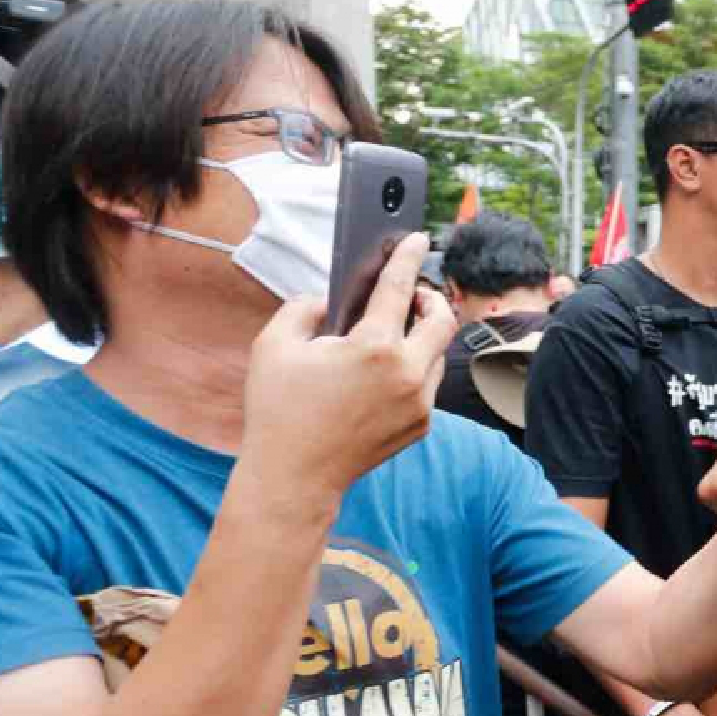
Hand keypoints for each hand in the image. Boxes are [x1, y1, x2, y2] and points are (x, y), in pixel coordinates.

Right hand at [242, 233, 456, 498]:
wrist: (294, 477)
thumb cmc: (278, 410)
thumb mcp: (273, 345)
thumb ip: (302, 308)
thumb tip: (328, 303)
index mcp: (374, 347)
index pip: (400, 288)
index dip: (409, 257)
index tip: (418, 239)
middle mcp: (407, 373)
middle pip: (444, 320)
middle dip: (432, 298)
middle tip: (414, 294)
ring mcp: (419, 402)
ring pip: (438, 354)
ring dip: (422, 337)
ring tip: (393, 335)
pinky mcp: (421, 425)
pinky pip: (428, 385)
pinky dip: (414, 370)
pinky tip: (385, 374)